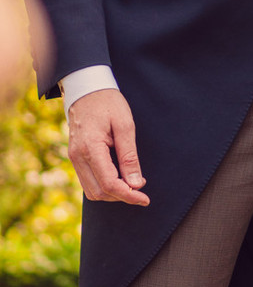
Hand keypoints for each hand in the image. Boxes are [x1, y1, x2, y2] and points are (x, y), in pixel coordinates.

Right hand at [67, 89, 149, 205]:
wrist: (86, 88)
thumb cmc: (107, 102)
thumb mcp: (125, 124)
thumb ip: (129, 156)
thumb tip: (136, 183)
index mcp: (90, 148)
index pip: (109, 183)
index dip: (128, 195)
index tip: (144, 198)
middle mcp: (77, 157)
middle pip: (99, 192)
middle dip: (121, 196)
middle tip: (141, 191)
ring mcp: (74, 158)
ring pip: (91, 190)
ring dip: (112, 193)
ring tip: (131, 184)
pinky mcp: (75, 157)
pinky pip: (88, 180)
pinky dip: (103, 185)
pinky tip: (119, 177)